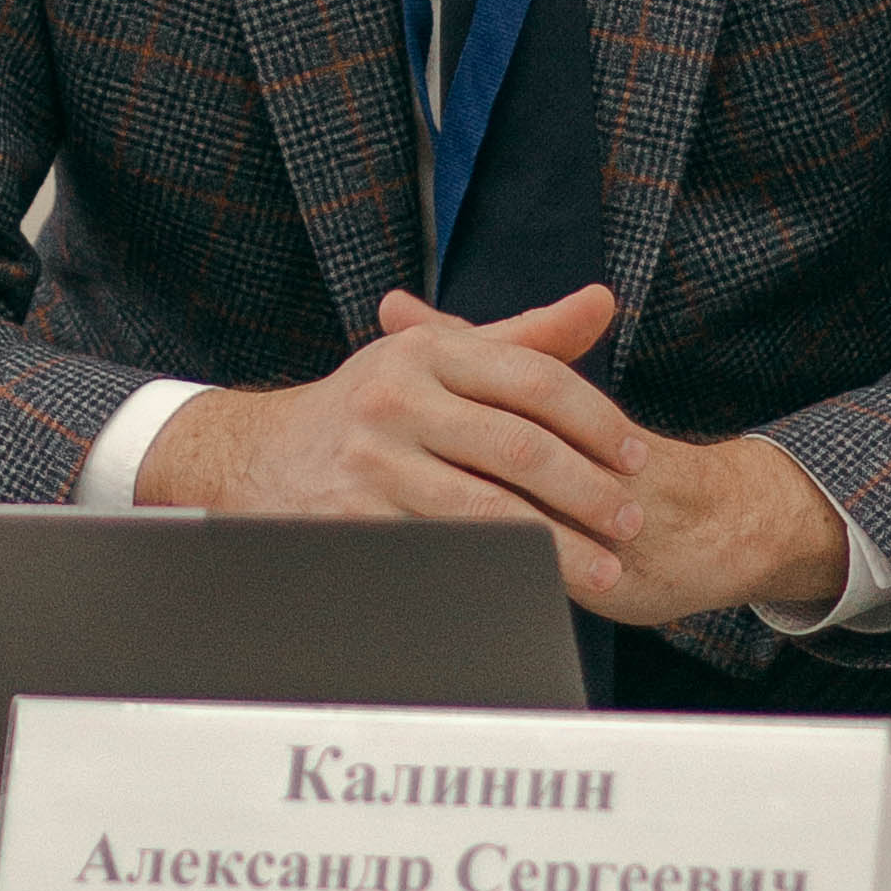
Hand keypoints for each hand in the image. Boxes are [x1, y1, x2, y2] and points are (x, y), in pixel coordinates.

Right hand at [133, 283, 648, 598]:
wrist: (253, 460)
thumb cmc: (366, 407)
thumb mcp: (433, 359)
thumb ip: (522, 338)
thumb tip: (602, 302)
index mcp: (426, 353)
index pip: (534, 381)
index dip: (597, 421)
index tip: (637, 459)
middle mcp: (395, 398)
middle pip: (520, 450)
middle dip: (588, 493)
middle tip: (633, 523)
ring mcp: (371, 463)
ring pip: (487, 513)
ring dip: (557, 548)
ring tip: (605, 570)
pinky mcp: (353, 522)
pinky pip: (442, 553)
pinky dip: (496, 574)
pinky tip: (534, 588)